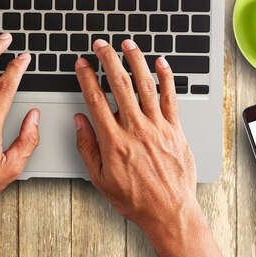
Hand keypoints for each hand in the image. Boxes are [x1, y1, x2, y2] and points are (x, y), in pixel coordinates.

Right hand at [74, 38, 226, 256]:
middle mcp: (136, 129)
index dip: (87, 78)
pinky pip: (171, 97)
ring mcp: (158, 127)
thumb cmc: (135, 199)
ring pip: (145, 85)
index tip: (82, 65)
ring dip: (135, 61)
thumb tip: (80, 121)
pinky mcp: (175, 129)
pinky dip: (166, 77)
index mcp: (114, 140)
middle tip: (100, 45)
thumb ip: (88, 147)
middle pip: (119, 84)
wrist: (169, 211)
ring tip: (127, 44)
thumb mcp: (100, 178)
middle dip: (108, 59)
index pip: (96, 99)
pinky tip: (161, 63)